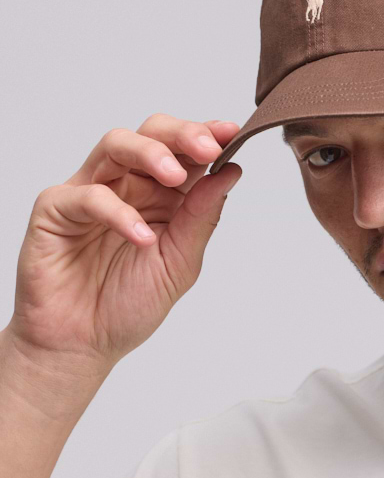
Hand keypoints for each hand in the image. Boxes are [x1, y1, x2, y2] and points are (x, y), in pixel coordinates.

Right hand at [5, 114, 241, 366]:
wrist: (83, 345)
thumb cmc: (128, 305)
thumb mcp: (180, 263)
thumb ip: (202, 217)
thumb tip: (231, 171)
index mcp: (160, 194)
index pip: (183, 151)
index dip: (206, 134)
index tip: (232, 131)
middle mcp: (126, 185)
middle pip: (150, 133)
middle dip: (182, 134)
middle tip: (207, 148)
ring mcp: (89, 192)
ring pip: (115, 145)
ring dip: (150, 153)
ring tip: (176, 175)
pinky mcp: (56, 210)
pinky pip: (88, 195)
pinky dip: (118, 212)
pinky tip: (143, 236)